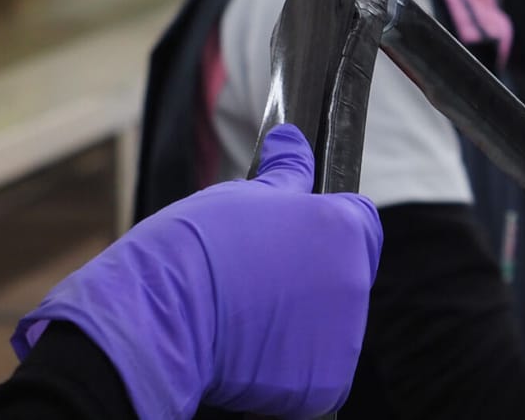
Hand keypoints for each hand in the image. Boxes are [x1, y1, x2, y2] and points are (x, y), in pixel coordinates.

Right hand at [13, 124, 381, 418]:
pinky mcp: (326, 384)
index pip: (362, 224)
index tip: (294, 241)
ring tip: (246, 317)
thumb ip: (286, 174)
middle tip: (256, 281)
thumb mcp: (245, 197)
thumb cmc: (197, 248)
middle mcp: (355, 280)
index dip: (328, 229)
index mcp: (344, 229)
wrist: (162, 314)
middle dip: (310, 279)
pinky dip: (287, 369)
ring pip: (330, 327)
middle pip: (345, 277)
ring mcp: (344, 336)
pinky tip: (249, 353)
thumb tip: (293, 141)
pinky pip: (315, 374)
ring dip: (298, 325)